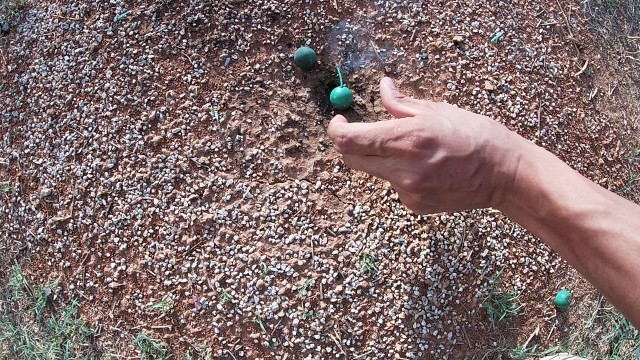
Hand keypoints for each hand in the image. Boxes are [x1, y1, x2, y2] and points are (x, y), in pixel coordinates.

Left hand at [327, 77, 523, 213]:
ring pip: (374, 171)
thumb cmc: (478, 136)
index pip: (349, 141)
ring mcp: (407, 190)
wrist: (504, 176)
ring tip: (414, 149)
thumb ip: (403, 104)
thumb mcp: (440, 110)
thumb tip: (383, 88)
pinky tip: (427, 168)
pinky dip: (400, 173)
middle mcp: (403, 168)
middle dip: (349, 144)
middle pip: (352, 159)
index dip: (336, 131)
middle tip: (360, 132)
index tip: (340, 122)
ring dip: (380, 158)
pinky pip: (394, 185)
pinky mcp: (414, 205)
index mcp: (408, 139)